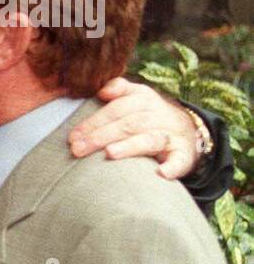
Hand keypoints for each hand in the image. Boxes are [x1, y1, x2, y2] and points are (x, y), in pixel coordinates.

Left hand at [69, 77, 199, 178]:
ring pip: (151, 140)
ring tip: (110, 153)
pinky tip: (161, 173)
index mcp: (146, 100)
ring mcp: (173, 136)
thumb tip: (101, 90)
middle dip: (101, 136)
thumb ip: (119, 90)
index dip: (95, 121)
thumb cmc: (150, 116)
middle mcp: (160, 116)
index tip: (74, 136)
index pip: (117, 108)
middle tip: (78, 149)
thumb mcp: (137, 97)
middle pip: (130, 124)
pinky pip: (180, 161)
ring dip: (130, 146)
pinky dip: (173, 167)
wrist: (189, 130)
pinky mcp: (184, 155)